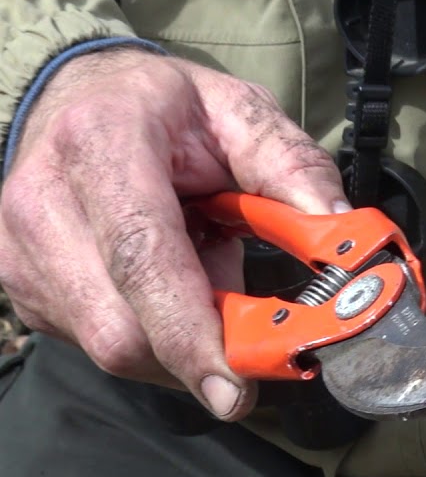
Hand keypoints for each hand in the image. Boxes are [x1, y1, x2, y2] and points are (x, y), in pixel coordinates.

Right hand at [0, 48, 347, 419]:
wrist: (78, 93)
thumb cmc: (166, 106)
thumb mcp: (241, 111)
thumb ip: (294, 169)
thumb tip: (343, 234)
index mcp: (101, 143)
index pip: (142, 258)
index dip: (190, 331)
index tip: (235, 384)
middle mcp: (45, 203)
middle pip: (121, 327)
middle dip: (204, 348)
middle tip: (264, 328)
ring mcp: (21, 254)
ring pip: (113, 346)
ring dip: (182, 334)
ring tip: (204, 262)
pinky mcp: (23, 291)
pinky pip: (100, 344)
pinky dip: (156, 330)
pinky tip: (170, 277)